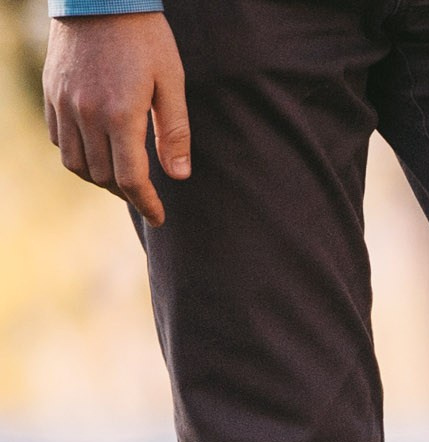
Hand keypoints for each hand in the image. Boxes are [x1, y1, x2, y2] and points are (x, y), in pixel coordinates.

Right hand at [44, 13, 190, 227]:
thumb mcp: (171, 82)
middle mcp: (86, 114)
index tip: (159, 218)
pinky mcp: (51, 93)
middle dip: (126, 194)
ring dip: (98, 178)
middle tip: (145, 196)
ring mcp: (63, 104)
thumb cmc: (145, 38)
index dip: (146, 204)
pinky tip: (96, 153)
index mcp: (120, 115)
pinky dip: (76, 155)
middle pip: (102, 176)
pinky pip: (58, 139)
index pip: (131, 179)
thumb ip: (175, 131)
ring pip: (74, 163)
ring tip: (121, 179)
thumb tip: (179, 175)